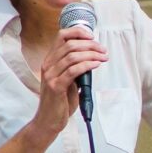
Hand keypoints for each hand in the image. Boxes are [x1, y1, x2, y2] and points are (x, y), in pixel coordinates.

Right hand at [29, 26, 107, 142]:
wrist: (49, 120)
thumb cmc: (60, 101)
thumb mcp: (68, 80)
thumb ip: (75, 67)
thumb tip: (93, 57)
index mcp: (50, 60)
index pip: (61, 36)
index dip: (78, 32)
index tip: (92, 36)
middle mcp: (48, 65)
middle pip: (70, 44)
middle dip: (90, 45)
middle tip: (103, 50)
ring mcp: (50, 75)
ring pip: (72, 56)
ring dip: (91, 54)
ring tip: (103, 57)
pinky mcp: (56, 86)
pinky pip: (73, 71)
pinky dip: (86, 65)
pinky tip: (96, 65)